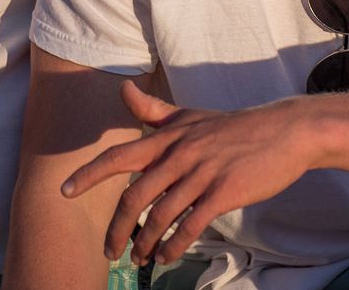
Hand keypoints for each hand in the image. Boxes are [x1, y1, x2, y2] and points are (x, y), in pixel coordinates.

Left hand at [62, 82, 313, 265]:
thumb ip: (153, 109)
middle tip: (110, 251)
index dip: (89, 174)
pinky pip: (190, 225)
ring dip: (144, 242)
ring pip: (160, 215)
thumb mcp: (189, 114)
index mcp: (167, 137)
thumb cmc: (233, 126)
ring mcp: (201, 173)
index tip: (64, 191)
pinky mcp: (223, 192)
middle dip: (117, 229)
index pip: (118, 157)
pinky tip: (166, 257)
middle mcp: (178, 154)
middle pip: (133, 197)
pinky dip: (173, 245)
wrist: (284, 131)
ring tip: (138, 259)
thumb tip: (122, 90)